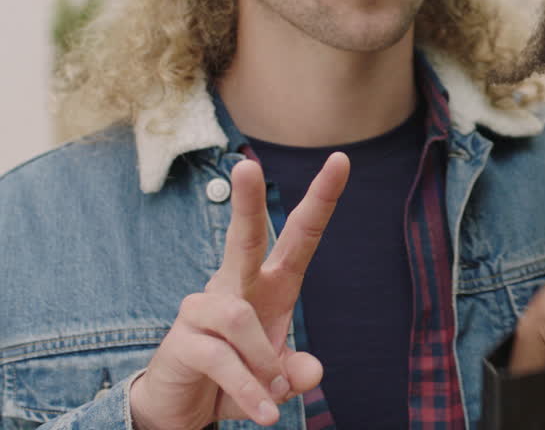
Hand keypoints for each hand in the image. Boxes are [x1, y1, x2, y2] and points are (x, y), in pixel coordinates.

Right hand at [129, 154, 348, 428]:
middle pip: (244, 237)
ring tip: (274, 393)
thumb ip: (297, 372)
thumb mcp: (278, 377)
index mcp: (270, 283)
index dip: (321, 199)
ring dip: (264, 361)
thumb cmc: (237, 376)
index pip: (300, 235)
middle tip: (245, 165)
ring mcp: (203, 308)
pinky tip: (264, 410)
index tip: (341, 160)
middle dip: (247, 202)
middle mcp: (235, 286)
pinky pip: (223, 358)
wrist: (184, 408)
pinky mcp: (183, 339)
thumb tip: (309, 373)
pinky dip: (250, 390)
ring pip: (239, 317)